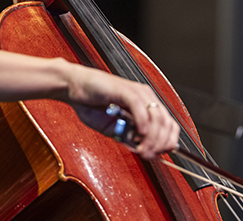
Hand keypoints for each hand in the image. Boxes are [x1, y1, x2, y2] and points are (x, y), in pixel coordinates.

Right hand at [63, 65, 178, 159]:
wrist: (73, 87)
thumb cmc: (91, 105)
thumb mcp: (113, 129)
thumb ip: (129, 138)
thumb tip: (145, 151)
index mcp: (146, 104)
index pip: (169, 124)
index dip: (168, 142)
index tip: (158, 155)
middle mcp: (145, 96)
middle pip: (165, 122)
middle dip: (159, 143)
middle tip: (148, 156)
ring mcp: (135, 91)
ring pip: (155, 116)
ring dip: (152, 137)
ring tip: (142, 149)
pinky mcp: (123, 89)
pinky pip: (139, 106)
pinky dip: (142, 122)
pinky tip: (138, 133)